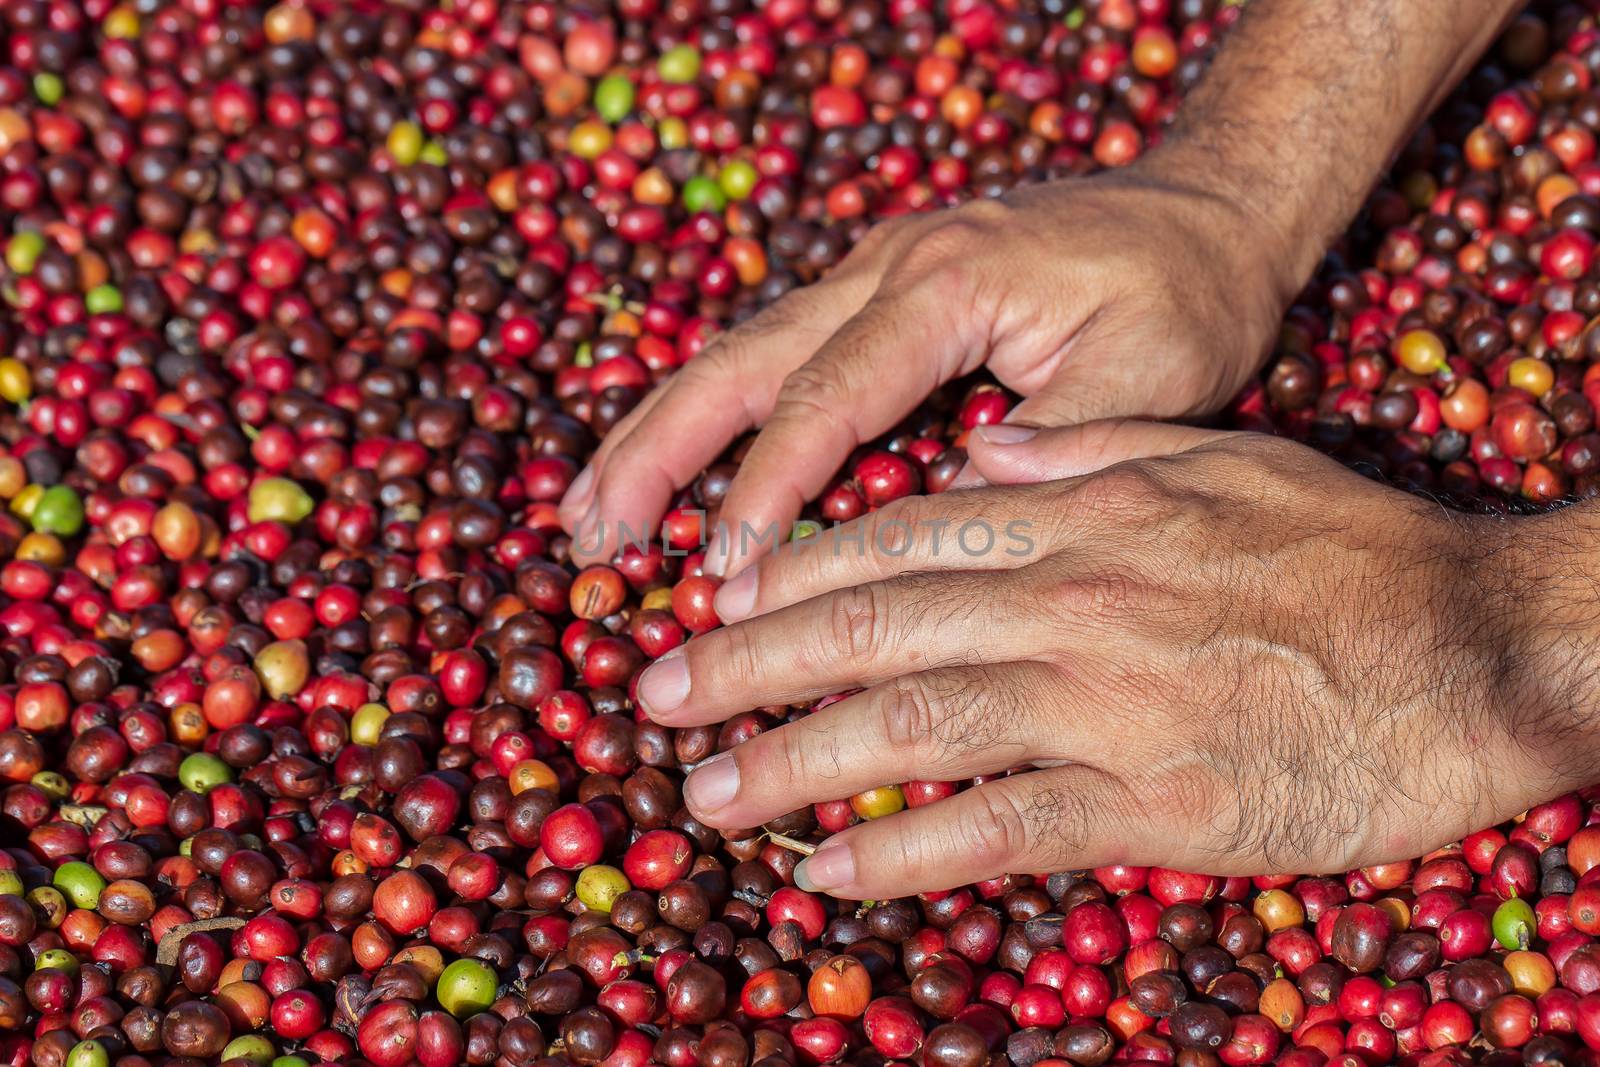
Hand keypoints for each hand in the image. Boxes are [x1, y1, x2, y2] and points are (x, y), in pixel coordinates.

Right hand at [559, 155, 1295, 573]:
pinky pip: (773, 359)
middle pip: (739, 363)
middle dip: (653, 451)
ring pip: (738, 355)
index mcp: (943, 283)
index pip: (824, 397)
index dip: (762, 488)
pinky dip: (709, 417)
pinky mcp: (880, 299)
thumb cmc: (1186, 292)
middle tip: (585, 534)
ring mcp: (873, 277)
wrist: (1209, 207)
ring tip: (586, 511)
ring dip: (656, 432)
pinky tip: (668, 467)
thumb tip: (927, 538)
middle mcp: (887, 269)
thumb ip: (1036, 454)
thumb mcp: (1140, 379)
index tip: (719, 573)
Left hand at [631, 422, 1569, 897]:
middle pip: (871, 627)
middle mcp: (1075, 598)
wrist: (1483, 647)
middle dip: (745, 664)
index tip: (716, 601)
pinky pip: (996, 827)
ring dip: (790, 760)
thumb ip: (1094, 452)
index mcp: (1084, 514)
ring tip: (706, 792)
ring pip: (908, 723)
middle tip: (653, 697)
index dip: (791, 571)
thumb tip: (985, 452)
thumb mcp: (1225, 460)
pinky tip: (827, 868)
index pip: (897, 537)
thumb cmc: (1354, 552)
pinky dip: (899, 848)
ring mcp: (1107, 701)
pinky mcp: (1153, 804)